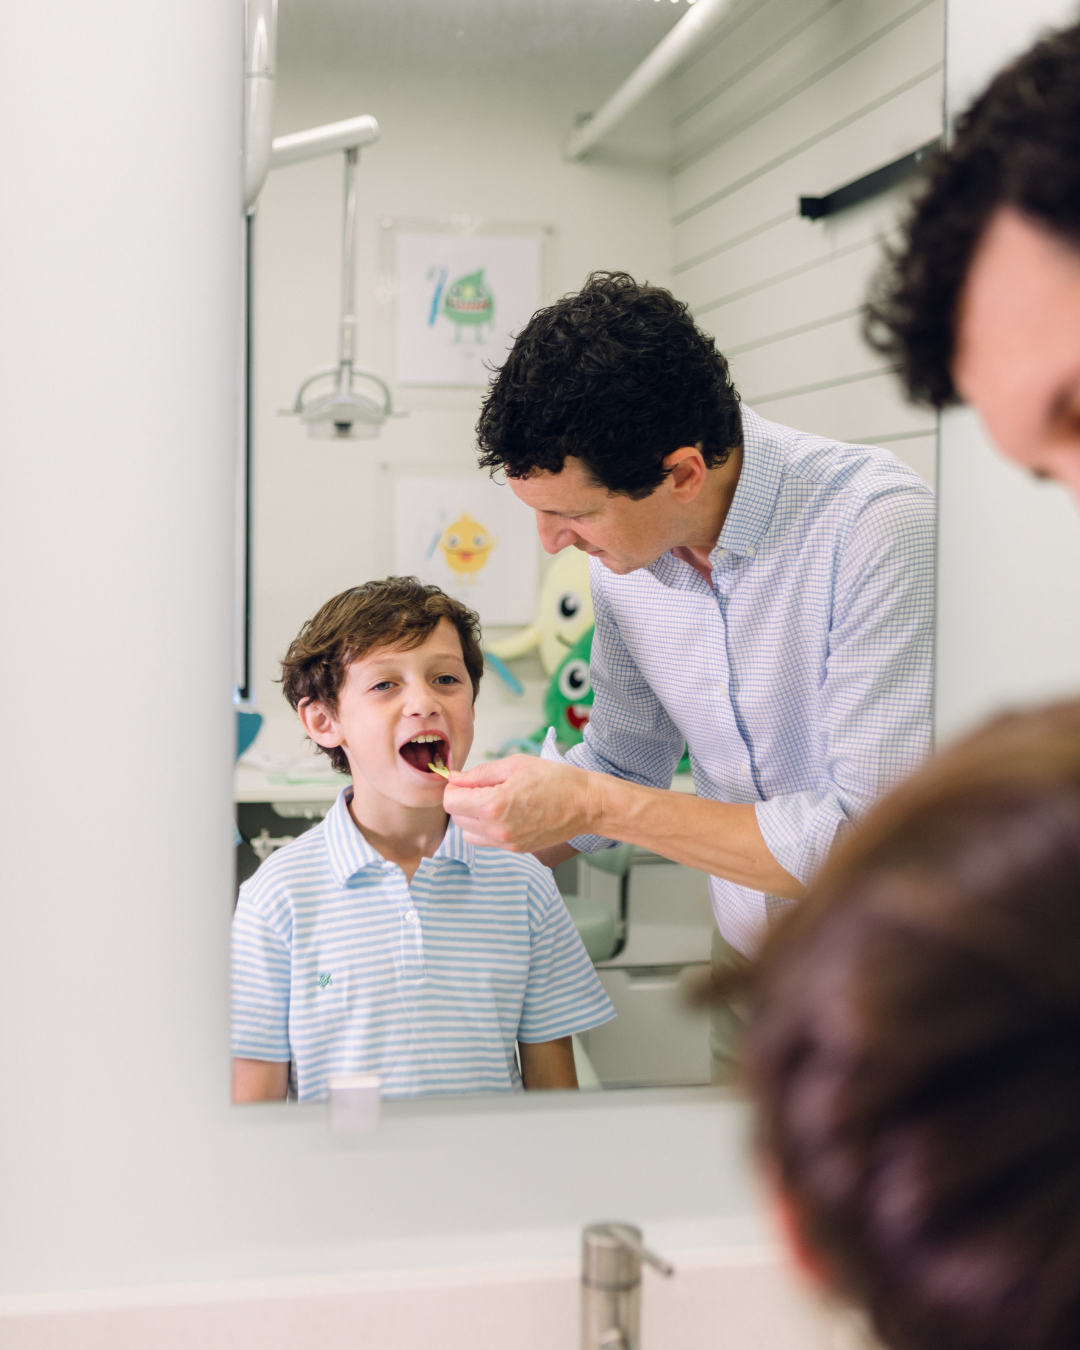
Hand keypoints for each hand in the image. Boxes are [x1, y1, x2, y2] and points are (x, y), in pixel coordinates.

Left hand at [443, 755, 598, 851]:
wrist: (585, 804)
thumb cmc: (555, 780)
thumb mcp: (515, 765)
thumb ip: (479, 774)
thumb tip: (454, 779)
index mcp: (493, 805)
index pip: (450, 801)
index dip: (454, 787)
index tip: (465, 780)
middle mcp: (496, 829)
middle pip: (456, 817)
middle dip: (463, 800)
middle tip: (484, 787)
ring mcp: (505, 843)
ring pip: (467, 832)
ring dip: (472, 816)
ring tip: (494, 801)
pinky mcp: (515, 849)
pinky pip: (485, 840)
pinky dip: (486, 827)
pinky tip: (504, 813)